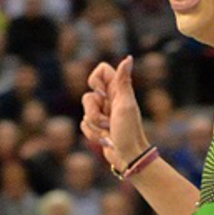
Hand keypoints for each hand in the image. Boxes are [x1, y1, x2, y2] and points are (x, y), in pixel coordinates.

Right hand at [81, 56, 151, 172]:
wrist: (129, 157)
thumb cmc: (129, 131)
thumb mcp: (125, 105)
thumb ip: (123, 81)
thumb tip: (129, 58)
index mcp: (119, 90)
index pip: (101, 70)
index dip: (95, 79)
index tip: (101, 94)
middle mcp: (110, 99)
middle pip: (87, 96)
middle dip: (93, 113)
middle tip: (108, 122)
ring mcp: (104, 113)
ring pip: (85, 113)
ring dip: (95, 127)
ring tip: (109, 133)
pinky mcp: (98, 126)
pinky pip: (84, 125)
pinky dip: (92, 134)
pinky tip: (105, 140)